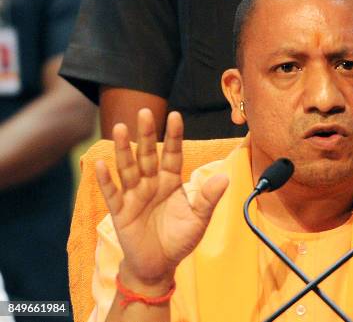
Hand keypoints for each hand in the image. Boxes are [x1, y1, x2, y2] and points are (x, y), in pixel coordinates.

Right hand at [95, 109, 228, 285]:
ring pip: (128, 168)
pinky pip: (113, 192)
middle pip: (148, 155)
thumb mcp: (199, 219)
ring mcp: (134, 195)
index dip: (174, 136)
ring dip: (123, 149)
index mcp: (171, 181)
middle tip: (144, 112)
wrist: (159, 266)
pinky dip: (106, 179)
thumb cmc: (179, 239)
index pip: (172, 154)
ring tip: (119, 128)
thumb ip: (208, 198)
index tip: (176, 115)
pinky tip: (101, 164)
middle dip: (146, 135)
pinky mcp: (121, 211)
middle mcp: (151, 183)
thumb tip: (225, 177)